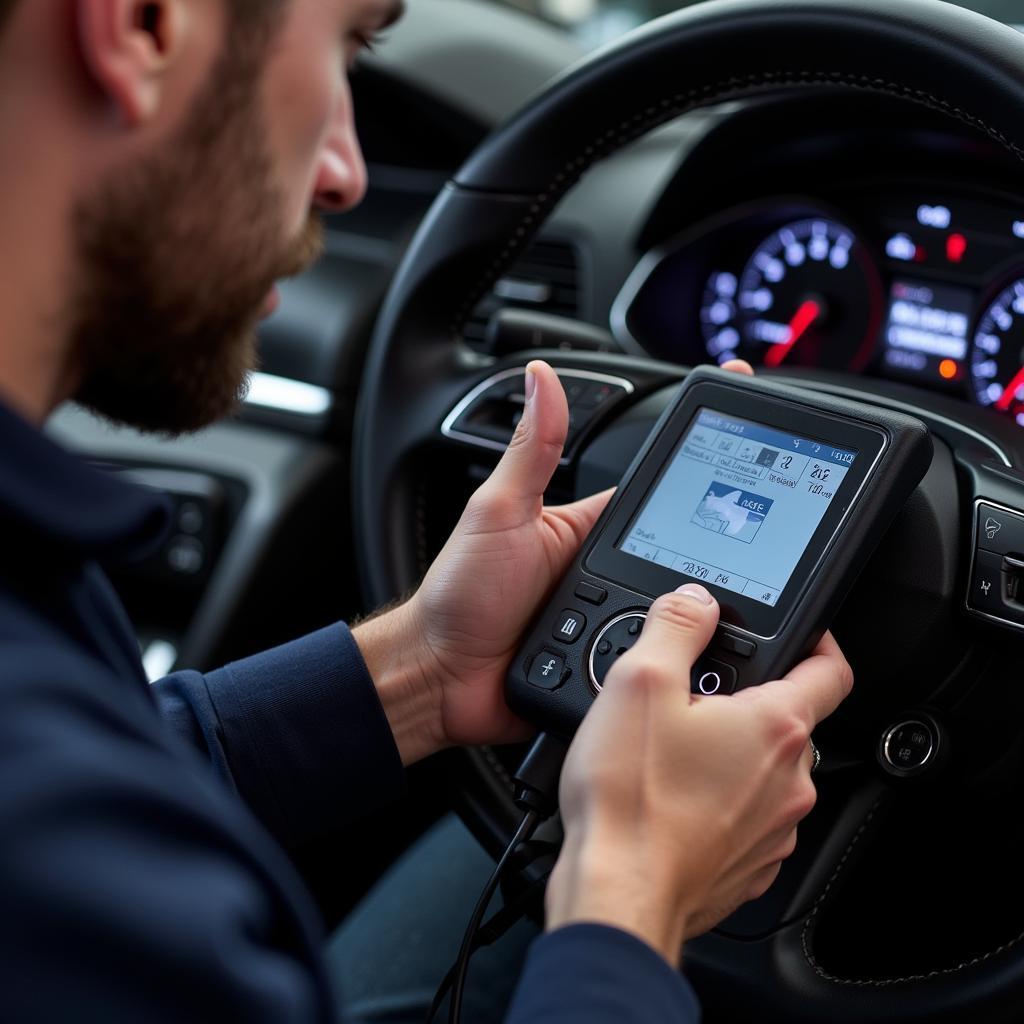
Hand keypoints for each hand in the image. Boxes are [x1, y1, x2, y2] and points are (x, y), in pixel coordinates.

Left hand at [354, 358, 752, 763]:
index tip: (742, 431)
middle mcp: (607, 571)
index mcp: (587, 528)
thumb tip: (541, 376)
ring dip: (695, 613)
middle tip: (749, 548)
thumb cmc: (459, 591)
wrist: (440, 674)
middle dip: (717, 554)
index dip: (700, 466)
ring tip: (716, 609)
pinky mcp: (612, 664)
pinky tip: (692, 657)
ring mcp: (613, 619)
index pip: (657, 491)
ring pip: (679, 614)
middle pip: (683, 556)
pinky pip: (657, 660)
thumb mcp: (497, 511)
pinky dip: (675, 658)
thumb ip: (529, 449)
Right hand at [545, 585, 852, 963]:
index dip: (818, 640)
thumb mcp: (639, 682)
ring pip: (766, 771)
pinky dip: (720, 800)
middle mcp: (790, 781)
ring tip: (672, 751)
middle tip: (693, 698)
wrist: (617, 893)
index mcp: (776, 728)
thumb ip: (675, 627)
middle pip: (789, 720)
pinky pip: (747, 816)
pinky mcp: (750, 864)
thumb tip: (696, 601)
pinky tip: (672, 796)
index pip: (832, 670)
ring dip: (732, 753)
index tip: (800, 633)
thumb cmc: (632, 799)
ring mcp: (773, 829)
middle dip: (748, 701)